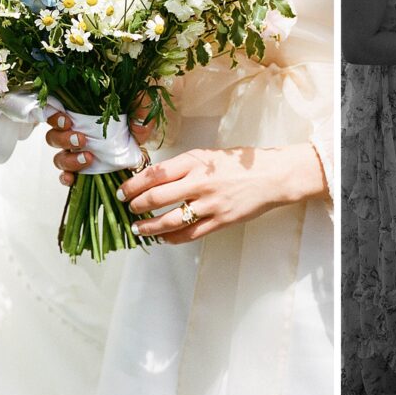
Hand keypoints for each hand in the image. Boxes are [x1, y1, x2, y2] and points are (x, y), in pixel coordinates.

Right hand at [47, 93, 156, 186]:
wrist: (145, 138)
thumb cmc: (137, 117)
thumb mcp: (141, 105)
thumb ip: (139, 108)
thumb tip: (136, 125)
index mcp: (82, 112)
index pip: (56, 111)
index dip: (54, 116)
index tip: (67, 121)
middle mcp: (75, 131)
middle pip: (53, 136)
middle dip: (63, 139)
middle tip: (81, 140)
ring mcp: (78, 151)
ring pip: (60, 156)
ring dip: (69, 159)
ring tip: (88, 158)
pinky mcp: (84, 168)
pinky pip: (67, 175)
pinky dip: (66, 178)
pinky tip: (72, 179)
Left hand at [120, 143, 326, 242]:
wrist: (272, 176)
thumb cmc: (241, 163)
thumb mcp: (209, 156)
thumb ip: (185, 167)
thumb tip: (155, 179)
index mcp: (196, 162)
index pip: (155, 174)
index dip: (134, 184)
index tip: (123, 191)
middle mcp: (200, 182)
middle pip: (157, 197)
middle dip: (137, 205)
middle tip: (128, 209)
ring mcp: (210, 204)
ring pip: (170, 220)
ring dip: (150, 226)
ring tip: (138, 229)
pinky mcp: (220, 221)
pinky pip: (190, 234)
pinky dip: (173, 238)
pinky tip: (164, 238)